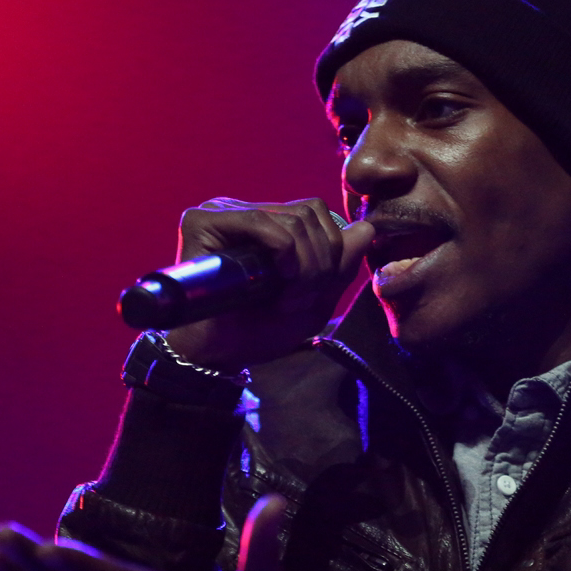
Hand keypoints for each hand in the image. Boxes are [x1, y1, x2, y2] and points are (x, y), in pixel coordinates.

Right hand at [163, 197, 374, 370]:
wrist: (216, 357)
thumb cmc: (259, 331)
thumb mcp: (315, 301)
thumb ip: (341, 266)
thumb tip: (367, 227)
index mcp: (270, 227)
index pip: (317, 215)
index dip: (331, 253)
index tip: (313, 296)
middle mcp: (246, 214)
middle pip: (310, 214)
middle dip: (320, 264)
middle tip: (298, 302)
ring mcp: (224, 214)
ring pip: (292, 219)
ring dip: (304, 266)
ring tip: (285, 300)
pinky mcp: (203, 222)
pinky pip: (259, 221)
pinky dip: (282, 251)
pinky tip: (279, 278)